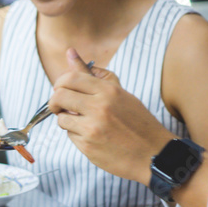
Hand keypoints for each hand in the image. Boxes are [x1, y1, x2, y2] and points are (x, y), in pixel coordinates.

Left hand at [48, 49, 173, 184]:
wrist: (153, 153)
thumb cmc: (137, 121)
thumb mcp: (120, 93)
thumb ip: (93, 74)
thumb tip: (70, 53)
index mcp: (108, 91)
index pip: (70, 78)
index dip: (60, 83)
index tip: (62, 89)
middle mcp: (99, 107)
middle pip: (59, 96)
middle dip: (54, 101)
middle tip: (60, 105)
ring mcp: (92, 128)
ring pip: (61, 118)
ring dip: (66, 119)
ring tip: (82, 122)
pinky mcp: (88, 146)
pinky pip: (70, 136)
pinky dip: (76, 134)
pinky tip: (93, 136)